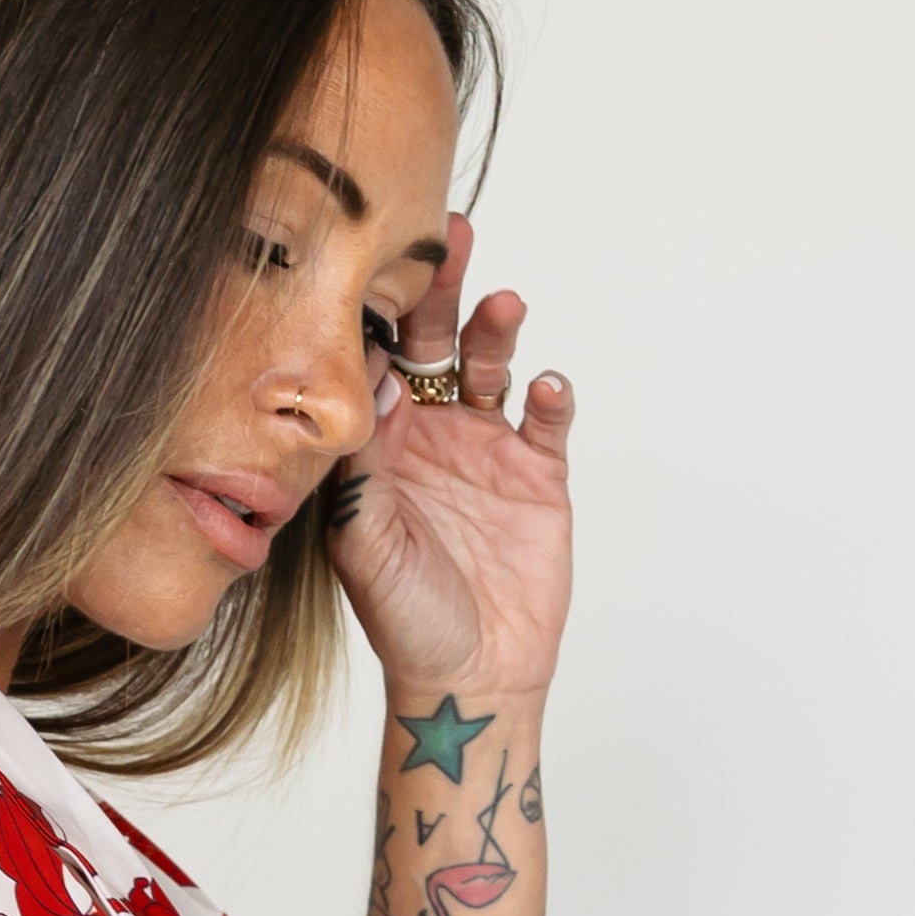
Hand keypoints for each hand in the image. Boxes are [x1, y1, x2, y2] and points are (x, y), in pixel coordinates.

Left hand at [325, 212, 574, 699]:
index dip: (377, 312)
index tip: (375, 267)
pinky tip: (547, 387)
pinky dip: (553, 396)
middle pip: (434, 342)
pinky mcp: (539, 475)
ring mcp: (487, 449)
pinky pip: (548, 420)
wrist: (468, 677)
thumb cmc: (403, 620)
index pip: (375, 359)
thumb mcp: (361, 543)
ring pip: (492, 364)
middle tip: (447, 238)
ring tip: (502, 305)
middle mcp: (430, 434)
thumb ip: (364, 466)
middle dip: (438, 289)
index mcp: (378, 445)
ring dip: (495, 331)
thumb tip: (378, 382)